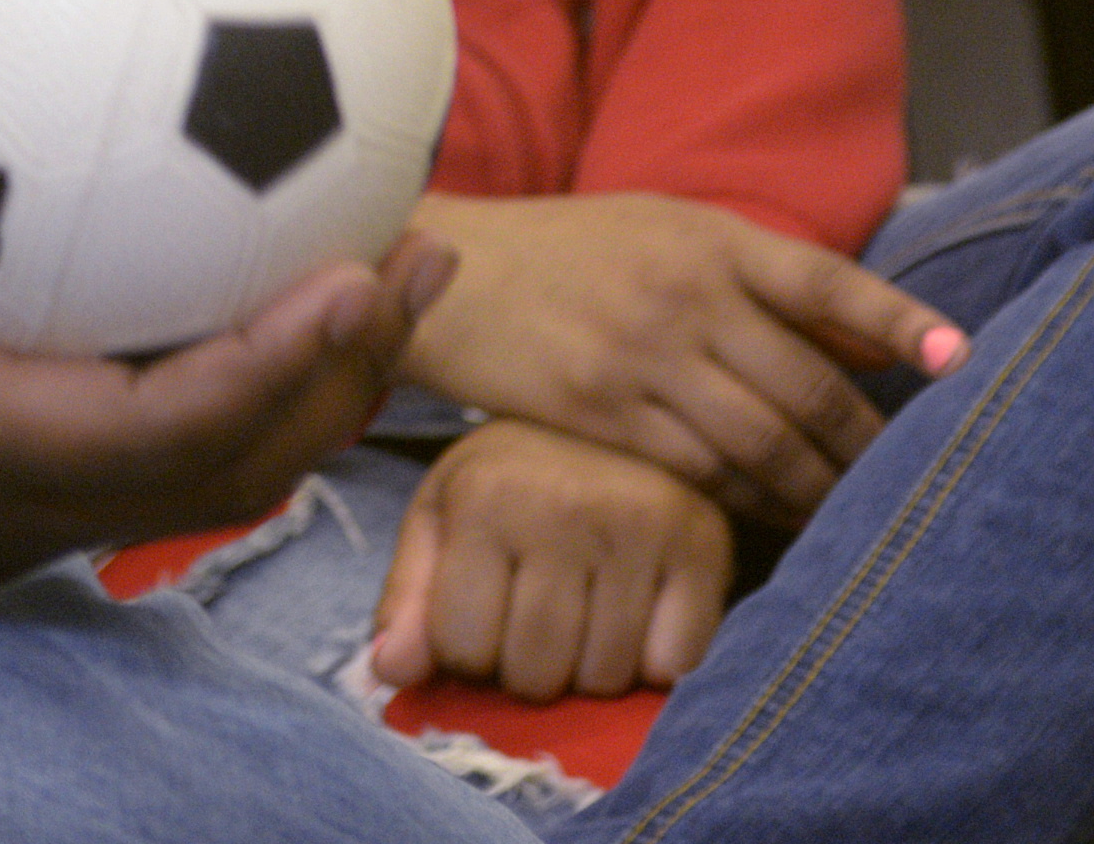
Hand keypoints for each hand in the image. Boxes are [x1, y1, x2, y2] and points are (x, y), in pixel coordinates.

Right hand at [0, 0, 443, 624]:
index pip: (148, 435)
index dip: (266, 368)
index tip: (352, 273)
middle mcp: (3, 502)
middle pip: (224, 472)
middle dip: (340, 377)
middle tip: (420, 244)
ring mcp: (9, 516)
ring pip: (202, 475)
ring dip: (305, 385)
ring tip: (387, 261)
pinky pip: (146, 446)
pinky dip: (225, 375)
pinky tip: (225, 256)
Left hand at [373, 420, 734, 701]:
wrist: (617, 415)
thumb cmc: (516, 476)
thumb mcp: (444, 516)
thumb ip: (409, 596)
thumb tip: (390, 672)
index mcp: (485, 496)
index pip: (464, 649)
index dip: (469, 653)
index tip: (484, 617)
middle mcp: (562, 507)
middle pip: (536, 674)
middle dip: (529, 670)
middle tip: (538, 623)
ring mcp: (640, 526)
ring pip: (605, 678)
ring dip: (591, 671)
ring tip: (586, 618)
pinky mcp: (704, 546)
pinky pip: (675, 666)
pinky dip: (655, 665)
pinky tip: (640, 620)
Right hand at [400, 192, 960, 523]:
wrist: (447, 271)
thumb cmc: (572, 249)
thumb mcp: (668, 231)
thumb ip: (765, 280)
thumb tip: (882, 342)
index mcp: (709, 238)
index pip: (825, 280)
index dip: (898, 323)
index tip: (958, 360)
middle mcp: (683, 295)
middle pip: (807, 388)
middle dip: (866, 447)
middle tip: (909, 485)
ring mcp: (640, 357)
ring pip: (762, 444)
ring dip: (818, 490)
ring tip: (851, 517)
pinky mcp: (598, 412)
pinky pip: (699, 472)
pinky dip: (750, 503)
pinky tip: (775, 517)